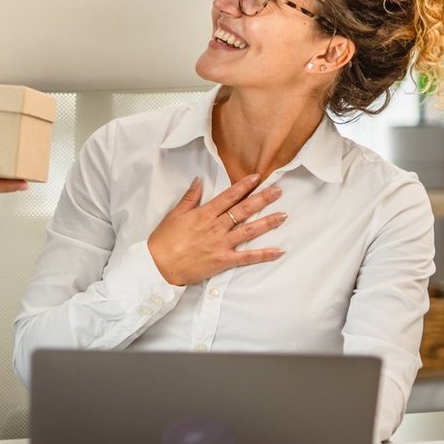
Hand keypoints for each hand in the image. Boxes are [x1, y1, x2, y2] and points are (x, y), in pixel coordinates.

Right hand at [145, 175, 285, 286]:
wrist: (159, 266)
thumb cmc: (164, 240)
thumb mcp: (174, 214)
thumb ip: (190, 197)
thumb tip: (198, 180)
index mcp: (204, 214)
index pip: (228, 196)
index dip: (244, 186)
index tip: (257, 177)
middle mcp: (216, 227)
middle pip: (244, 210)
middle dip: (262, 199)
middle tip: (278, 191)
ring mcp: (221, 244)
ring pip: (249, 230)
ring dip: (268, 222)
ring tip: (283, 215)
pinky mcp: (223, 260)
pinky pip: (247, 257)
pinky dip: (263, 255)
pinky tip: (278, 251)